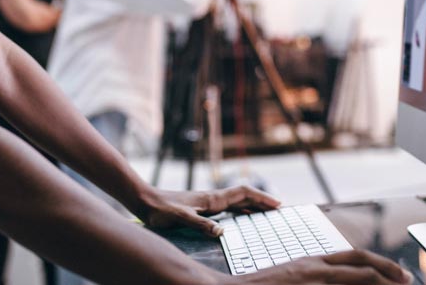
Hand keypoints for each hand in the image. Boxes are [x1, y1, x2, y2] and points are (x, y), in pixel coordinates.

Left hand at [139, 186, 280, 235]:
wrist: (145, 200)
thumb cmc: (161, 210)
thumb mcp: (180, 218)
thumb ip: (200, 224)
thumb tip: (222, 232)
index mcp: (212, 199)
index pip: (243, 193)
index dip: (262, 197)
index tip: (279, 204)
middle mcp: (213, 198)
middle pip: (244, 196)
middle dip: (262, 201)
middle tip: (280, 209)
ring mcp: (208, 202)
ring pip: (237, 201)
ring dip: (253, 205)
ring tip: (267, 212)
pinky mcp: (201, 207)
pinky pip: (228, 207)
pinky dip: (240, 210)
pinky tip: (242, 216)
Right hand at [230, 250, 412, 284]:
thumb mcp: (294, 278)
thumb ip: (317, 279)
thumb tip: (339, 279)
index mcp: (313, 262)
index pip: (355, 256)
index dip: (380, 264)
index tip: (398, 275)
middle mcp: (315, 267)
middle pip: (361, 263)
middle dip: (388, 271)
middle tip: (407, 281)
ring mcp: (310, 279)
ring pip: (356, 277)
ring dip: (378, 283)